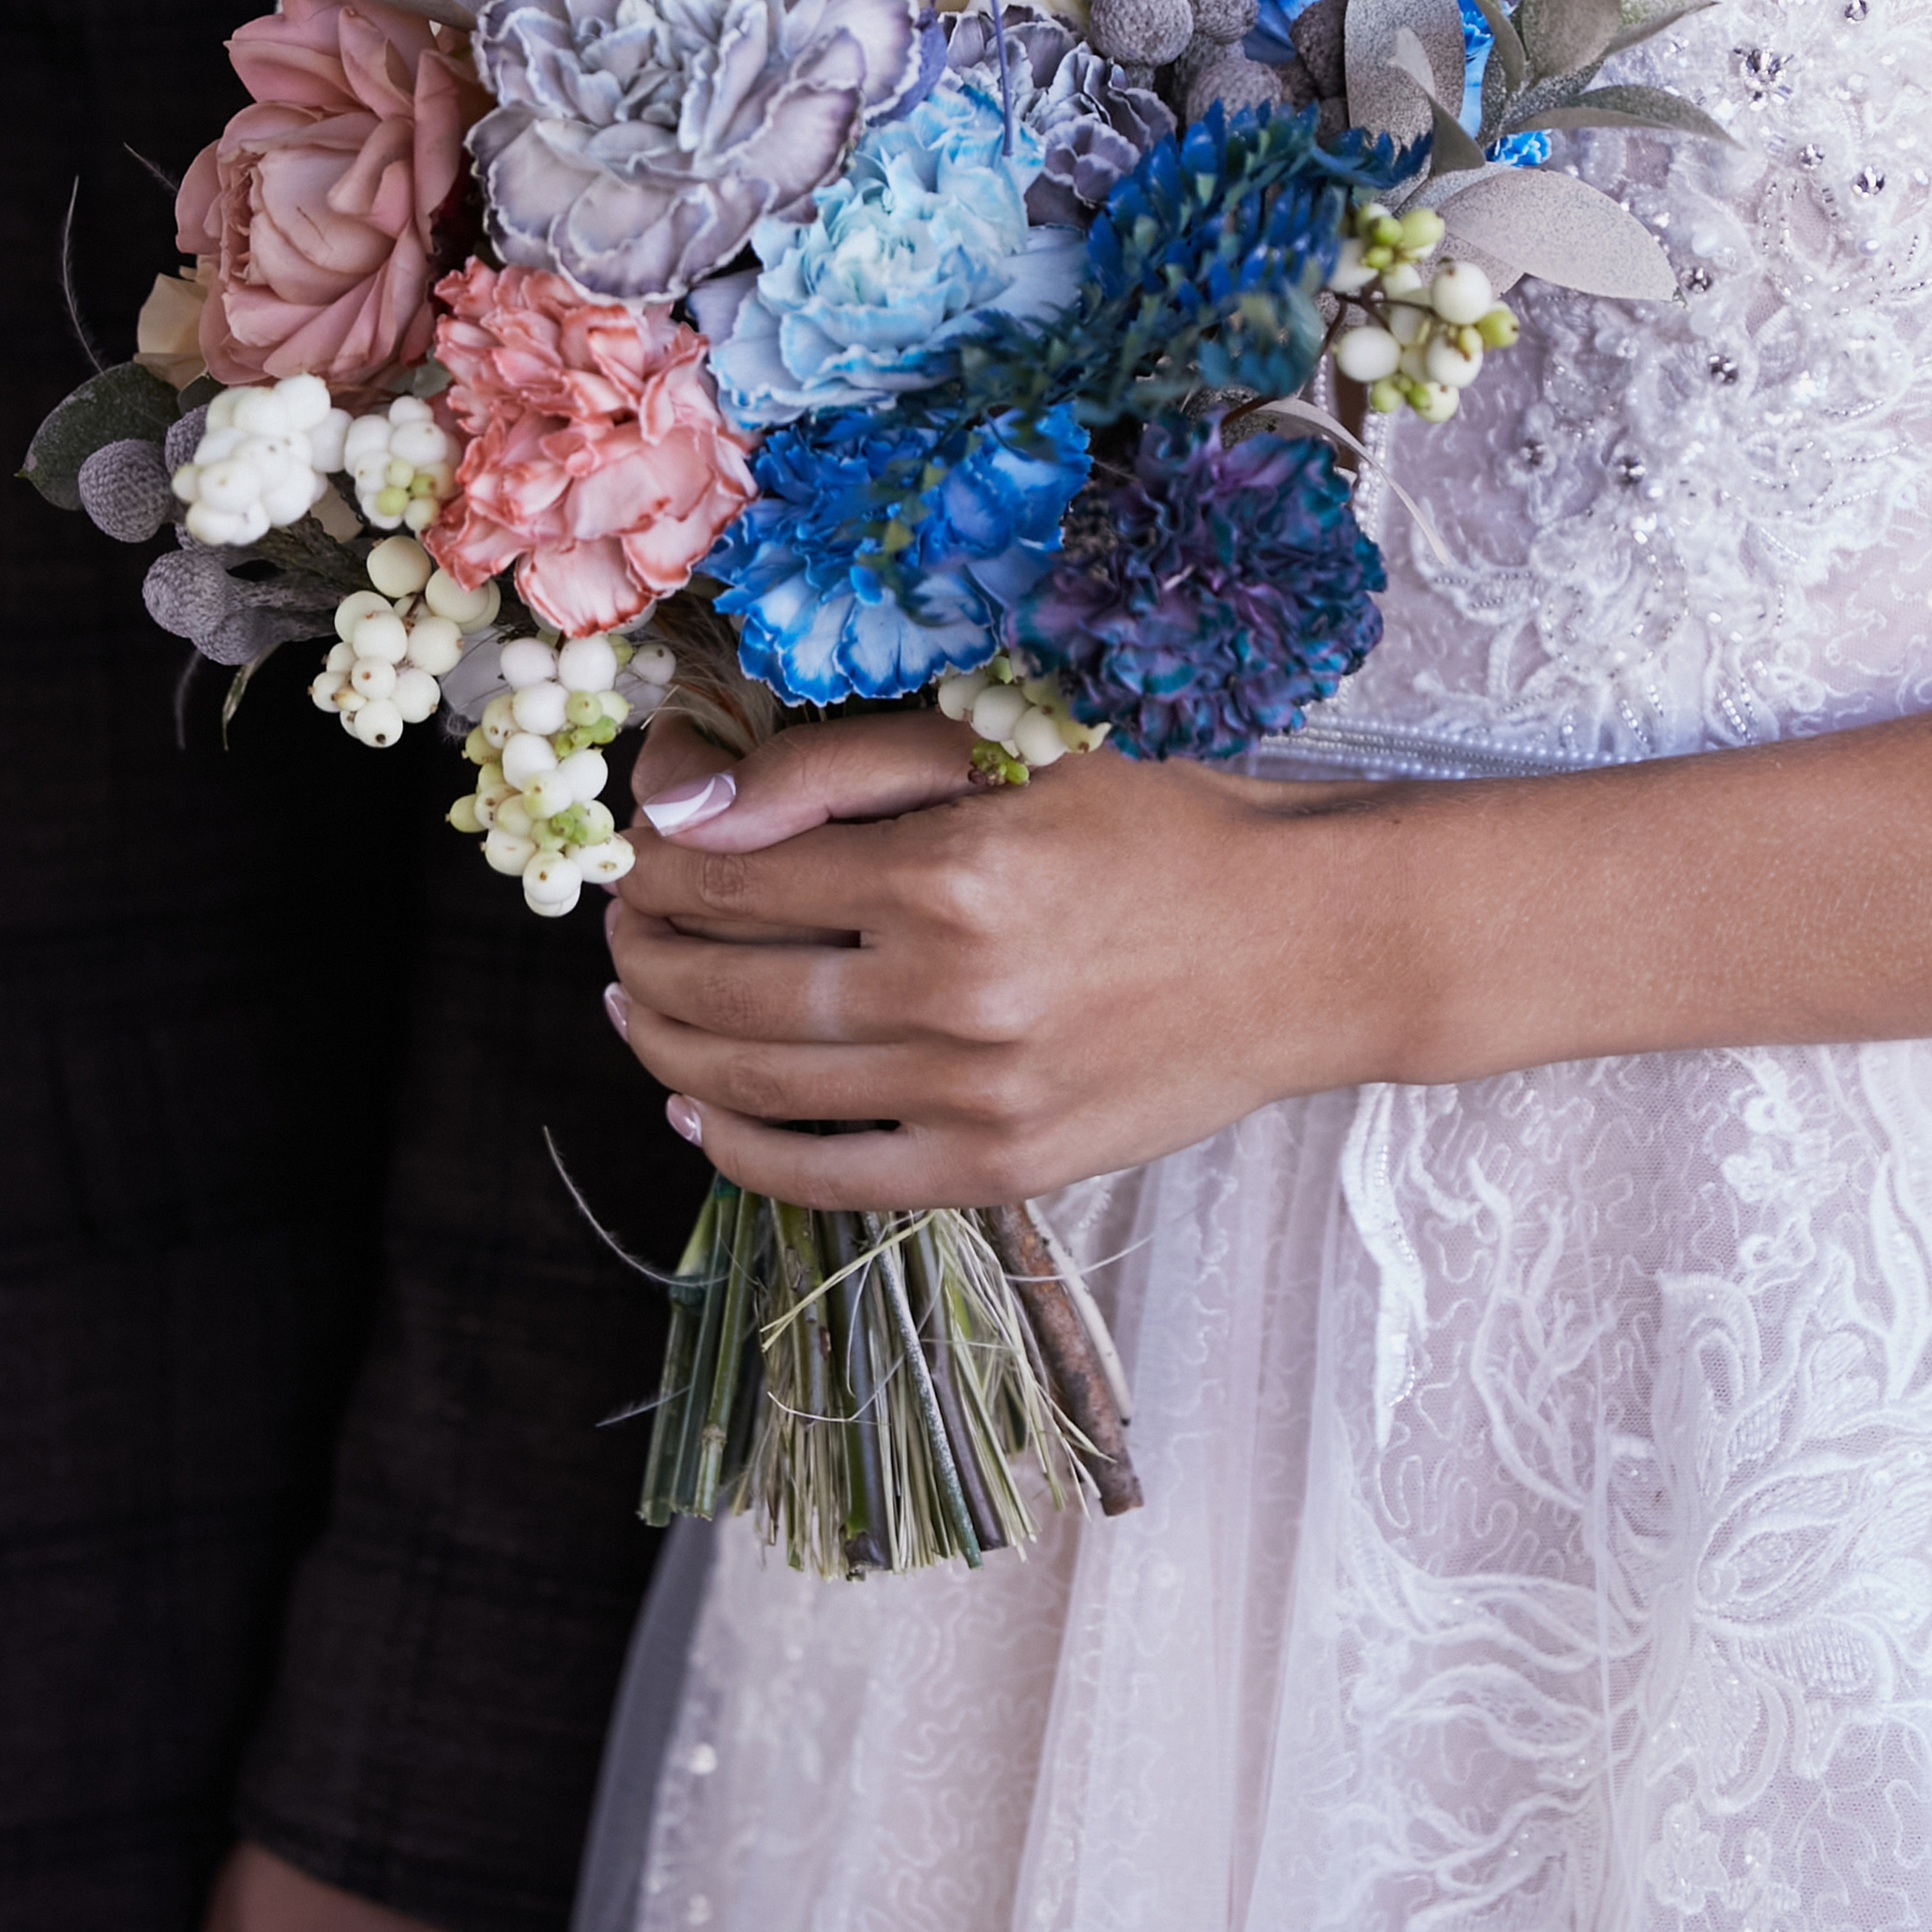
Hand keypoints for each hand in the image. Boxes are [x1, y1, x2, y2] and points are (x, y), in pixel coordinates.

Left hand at [612, 708, 1400, 1203]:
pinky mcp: (1002, 1168)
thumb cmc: (1163, 829)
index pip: (733, 876)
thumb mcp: (1009, 754)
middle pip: (726, 985)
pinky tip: (699, 1116)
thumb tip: (681, 803)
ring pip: (756, 1083)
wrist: (1309, 947)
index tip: (635, 855)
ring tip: (641, 1009)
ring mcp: (976, 1093)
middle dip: (644, 953)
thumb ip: (838, 769)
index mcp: (950, 869)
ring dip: (666, 1046)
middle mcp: (954, 989)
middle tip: (621, 931)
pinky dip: (740, 1151)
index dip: (655, 865)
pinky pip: (828, 1177)